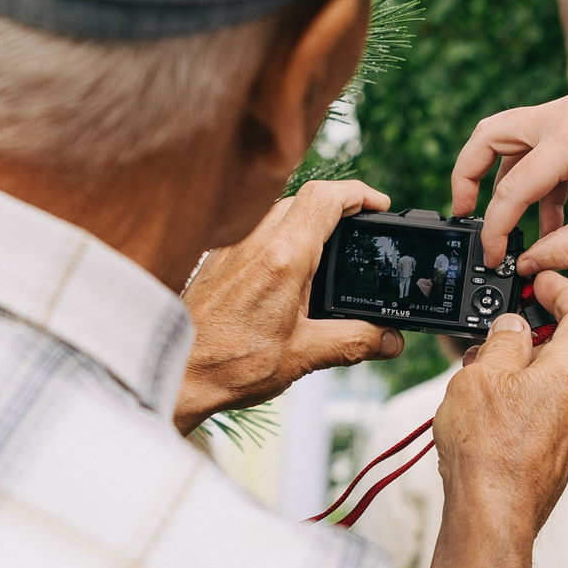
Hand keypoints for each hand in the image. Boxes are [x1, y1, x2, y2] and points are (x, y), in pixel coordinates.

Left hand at [175, 179, 403, 435]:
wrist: (177, 374)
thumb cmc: (231, 364)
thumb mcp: (305, 355)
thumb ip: (354, 342)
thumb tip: (390, 340)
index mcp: (283, 257)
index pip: (326, 197)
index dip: (359, 193)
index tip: (379, 205)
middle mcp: (255, 240)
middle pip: (304, 198)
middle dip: (337, 207)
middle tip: (360, 229)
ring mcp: (232, 246)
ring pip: (277, 210)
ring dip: (306, 220)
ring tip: (328, 248)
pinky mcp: (216, 257)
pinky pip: (255, 228)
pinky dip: (280, 235)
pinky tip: (288, 268)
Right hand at [433, 274, 567, 535]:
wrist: (492, 517)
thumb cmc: (487, 450)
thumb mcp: (481, 376)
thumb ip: (502, 342)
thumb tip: (512, 328)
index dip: (566, 291)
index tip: (542, 284)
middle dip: (532, 336)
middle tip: (495, 335)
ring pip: (552, 385)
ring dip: (520, 372)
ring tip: (478, 380)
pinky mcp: (557, 457)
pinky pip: (544, 415)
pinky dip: (520, 402)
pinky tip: (485, 414)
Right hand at [452, 94, 567, 274]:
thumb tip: (530, 263)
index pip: (513, 188)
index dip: (497, 228)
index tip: (494, 254)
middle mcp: (561, 115)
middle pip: (488, 136)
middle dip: (467, 176)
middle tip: (463, 214)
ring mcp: (565, 112)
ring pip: (505, 136)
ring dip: (497, 177)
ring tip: (502, 221)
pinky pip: (535, 146)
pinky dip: (530, 180)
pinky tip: (545, 222)